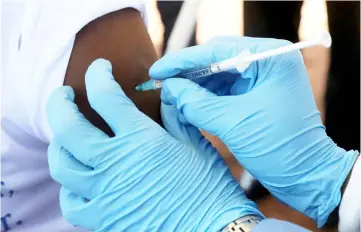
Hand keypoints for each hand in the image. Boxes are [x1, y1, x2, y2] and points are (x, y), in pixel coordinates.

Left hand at [46, 59, 261, 230]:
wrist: (212, 229)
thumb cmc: (208, 186)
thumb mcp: (195, 143)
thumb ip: (176, 113)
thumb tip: (166, 89)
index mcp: (141, 140)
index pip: (106, 96)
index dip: (98, 75)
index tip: (99, 67)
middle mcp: (115, 164)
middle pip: (67, 127)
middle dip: (59, 103)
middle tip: (63, 94)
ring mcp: (105, 193)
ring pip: (61, 164)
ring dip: (58, 143)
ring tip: (67, 135)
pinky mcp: (104, 219)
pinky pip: (70, 201)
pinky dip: (69, 186)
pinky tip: (79, 178)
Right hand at [150, 37, 358, 226]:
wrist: (306, 175)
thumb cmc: (280, 148)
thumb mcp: (233, 123)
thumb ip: (197, 103)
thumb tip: (170, 88)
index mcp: (271, 58)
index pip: (217, 50)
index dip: (183, 61)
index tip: (157, 70)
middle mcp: (268, 61)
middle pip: (216, 59)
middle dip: (187, 72)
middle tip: (159, 82)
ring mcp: (262, 77)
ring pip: (217, 75)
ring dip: (194, 85)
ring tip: (169, 94)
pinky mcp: (256, 93)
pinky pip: (224, 89)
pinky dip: (205, 96)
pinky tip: (187, 103)